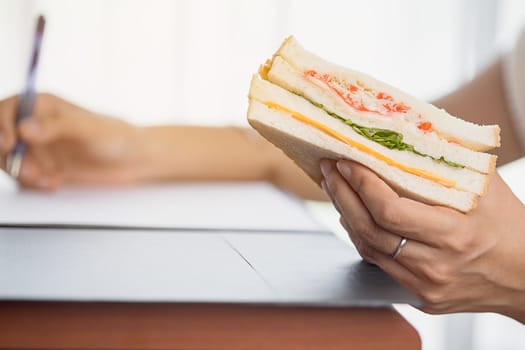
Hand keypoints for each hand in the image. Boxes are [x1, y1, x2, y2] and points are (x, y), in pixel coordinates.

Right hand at [0, 93, 142, 188]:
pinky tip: (55, 183)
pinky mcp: (41, 168)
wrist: (133, 161)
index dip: (1, 127)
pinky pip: (22, 178)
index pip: (5, 110)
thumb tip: (24, 129)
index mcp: (42, 105)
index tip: (10, 146)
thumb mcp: (90, 130)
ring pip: (7, 160)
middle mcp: (34, 125)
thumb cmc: (117, 137)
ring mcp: (36, 148)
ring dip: (21, 172)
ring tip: (48, 179)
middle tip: (31, 172)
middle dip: (8, 156)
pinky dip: (33, 184)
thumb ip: (58, 127)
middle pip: (0, 138)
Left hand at [320, 158, 524, 322]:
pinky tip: (353, 216)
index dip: (361, 185)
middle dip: (342, 195)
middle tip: (329, 170)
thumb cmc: (508, 225)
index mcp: (454, 235)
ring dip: (345, 215)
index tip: (346, 163)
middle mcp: (436, 266)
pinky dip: (361, 237)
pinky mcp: (420, 297)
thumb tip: (405, 127)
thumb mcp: (486, 186)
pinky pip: (378, 264)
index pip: (390, 211)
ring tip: (335, 188)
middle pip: (370, 230)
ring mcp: (426, 286)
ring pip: (368, 249)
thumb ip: (448, 158)